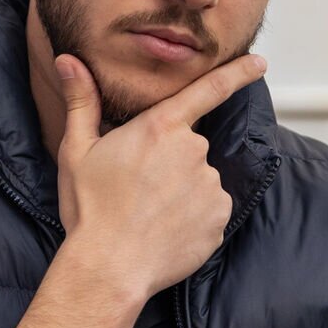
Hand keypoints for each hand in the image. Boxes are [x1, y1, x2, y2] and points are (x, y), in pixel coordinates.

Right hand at [52, 51, 267, 299]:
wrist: (109, 268)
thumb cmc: (90, 208)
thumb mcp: (76, 150)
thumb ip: (81, 101)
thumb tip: (68, 59)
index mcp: (160, 126)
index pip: (209, 89)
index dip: (237, 72)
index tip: (260, 62)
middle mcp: (193, 151)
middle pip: (189, 146)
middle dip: (169, 161)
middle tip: (137, 187)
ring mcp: (211, 186)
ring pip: (199, 180)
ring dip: (180, 191)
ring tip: (148, 213)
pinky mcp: (220, 219)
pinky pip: (209, 210)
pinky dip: (192, 218)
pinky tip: (165, 230)